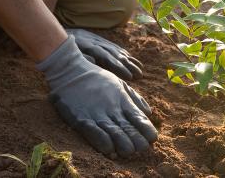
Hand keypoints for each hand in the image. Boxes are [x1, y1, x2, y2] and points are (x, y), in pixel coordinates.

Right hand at [37, 36, 157, 157]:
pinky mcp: (81, 118)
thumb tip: (149, 113)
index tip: (153, 139)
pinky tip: (109, 150)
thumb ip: (134, 99)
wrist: (71, 72)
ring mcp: (97, 114)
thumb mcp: (120, 84)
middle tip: (142, 149)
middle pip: (128, 128)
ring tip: (129, 152)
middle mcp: (112, 109)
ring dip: (122, 144)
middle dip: (136, 140)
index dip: (146, 130)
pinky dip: (102, 141)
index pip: (138, 118)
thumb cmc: (97, 79)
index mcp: (122, 101)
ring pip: (113, 132)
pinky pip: (93, 132)